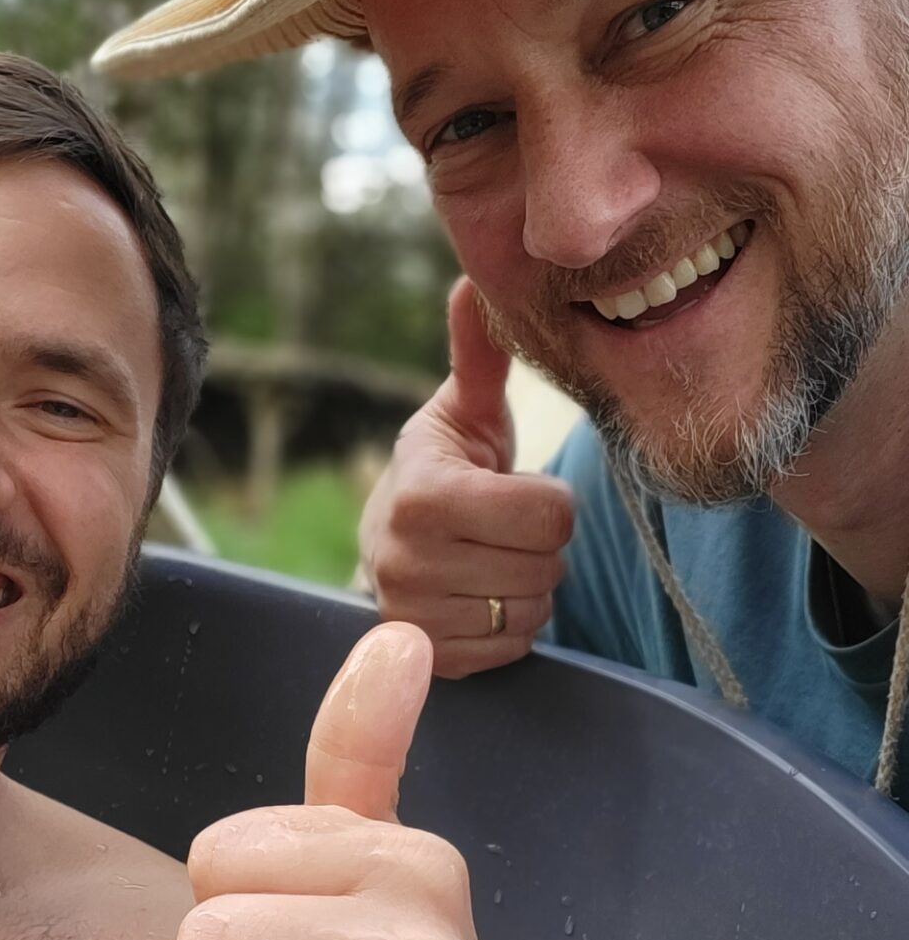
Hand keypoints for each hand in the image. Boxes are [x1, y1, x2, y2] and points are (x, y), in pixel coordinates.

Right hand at [359, 278, 574, 676]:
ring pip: (531, 611)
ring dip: (528, 588)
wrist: (390, 543)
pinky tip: (480, 595)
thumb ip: (480, 355)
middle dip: (539, 547)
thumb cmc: (445, 469)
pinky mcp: (424, 658)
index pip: (549, 515)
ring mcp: (412, 617)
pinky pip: (510, 648)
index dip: (549, 501)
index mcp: (424, 494)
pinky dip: (509, 626)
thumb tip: (474, 282)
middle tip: (503, 529)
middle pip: (546, 566)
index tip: (513, 491)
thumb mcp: (464, 412)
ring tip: (490, 559)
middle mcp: (406, 560)